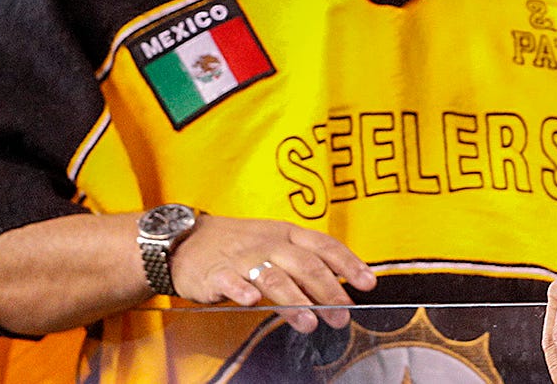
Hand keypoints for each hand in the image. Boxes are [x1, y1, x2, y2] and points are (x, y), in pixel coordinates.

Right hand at [167, 215, 374, 332]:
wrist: (188, 241)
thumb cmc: (240, 245)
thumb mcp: (276, 243)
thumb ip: (305, 263)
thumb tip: (339, 287)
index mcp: (288, 234)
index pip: (326, 246)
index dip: (349, 264)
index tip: (367, 284)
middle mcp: (270, 243)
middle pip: (305, 265)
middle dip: (328, 292)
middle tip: (342, 315)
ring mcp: (243, 257)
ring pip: (274, 277)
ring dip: (294, 300)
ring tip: (309, 322)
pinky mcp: (217, 273)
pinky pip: (231, 281)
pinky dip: (242, 291)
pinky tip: (251, 302)